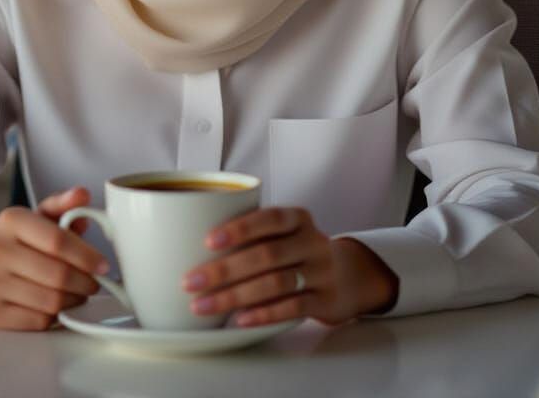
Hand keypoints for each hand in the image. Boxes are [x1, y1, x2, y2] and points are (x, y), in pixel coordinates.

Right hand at [0, 186, 108, 330]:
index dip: (86, 255)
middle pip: (57, 274)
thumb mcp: (41, 215)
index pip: (57, 240)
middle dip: (85, 281)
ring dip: (74, 299)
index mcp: (11, 220)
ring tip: (79, 292)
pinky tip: (58, 303)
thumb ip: (64, 204)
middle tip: (95, 283)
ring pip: (50, 301)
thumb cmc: (22, 240)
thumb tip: (82, 195)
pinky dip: (56, 315)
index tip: (103, 265)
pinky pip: (39, 321)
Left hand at [180, 206, 398, 326]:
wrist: (348, 276)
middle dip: (224, 270)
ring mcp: (320, 272)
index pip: (269, 218)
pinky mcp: (325, 300)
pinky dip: (263, 314)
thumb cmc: (299, 251)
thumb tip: (190, 243)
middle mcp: (311, 241)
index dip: (239, 229)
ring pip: (276, 282)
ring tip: (204, 306)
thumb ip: (252, 233)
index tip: (207, 241)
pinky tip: (240, 320)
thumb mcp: (284, 233)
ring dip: (236, 296)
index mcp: (297, 218)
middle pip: (266, 254)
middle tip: (191, 281)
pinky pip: (292, 307)